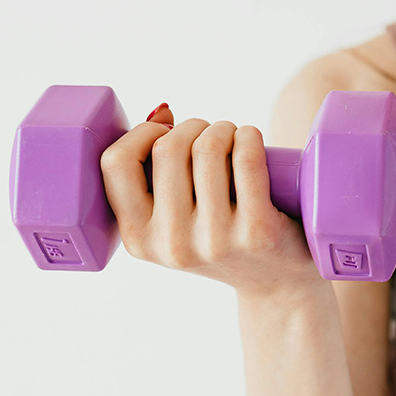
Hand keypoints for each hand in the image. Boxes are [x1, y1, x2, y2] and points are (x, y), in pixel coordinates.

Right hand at [99, 104, 327, 302]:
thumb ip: (157, 171)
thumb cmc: (222, 234)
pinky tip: (252, 140)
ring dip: (224, 128)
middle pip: (168, 148)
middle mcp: (171, 245)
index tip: (167, 131)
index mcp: (138, 238)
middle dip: (193, 126)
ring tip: (235, 139)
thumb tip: (162, 111)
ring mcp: (213, 241)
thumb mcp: (175, 217)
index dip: (141, 133)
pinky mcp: (256, 232)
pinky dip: (250, 136)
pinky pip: (246, 159)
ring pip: (208, 148)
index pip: (115, 163)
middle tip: (213, 135)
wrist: (279, 284)